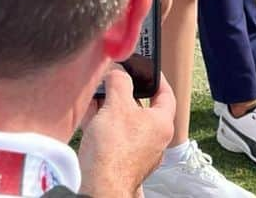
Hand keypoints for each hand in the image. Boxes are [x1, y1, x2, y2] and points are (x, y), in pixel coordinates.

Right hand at [79, 65, 174, 197]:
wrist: (99, 187)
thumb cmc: (113, 151)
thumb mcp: (116, 104)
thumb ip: (119, 81)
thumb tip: (118, 72)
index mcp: (161, 124)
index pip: (166, 94)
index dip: (157, 79)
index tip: (148, 70)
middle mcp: (154, 140)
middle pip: (141, 108)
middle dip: (123, 93)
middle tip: (113, 82)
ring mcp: (138, 154)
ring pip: (125, 123)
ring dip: (109, 109)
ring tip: (95, 97)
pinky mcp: (122, 163)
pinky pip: (114, 138)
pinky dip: (103, 125)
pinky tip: (89, 117)